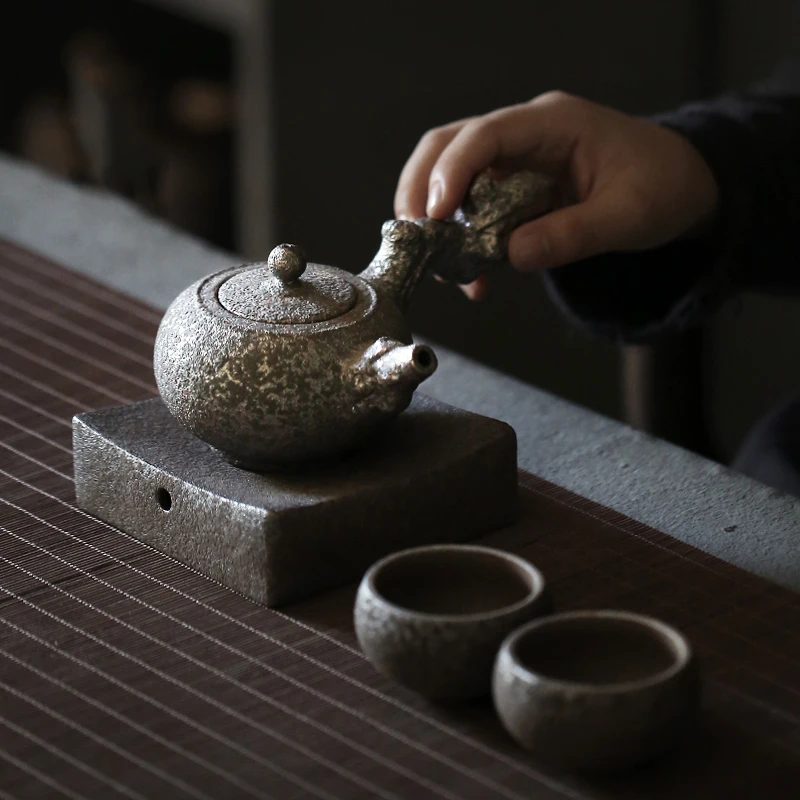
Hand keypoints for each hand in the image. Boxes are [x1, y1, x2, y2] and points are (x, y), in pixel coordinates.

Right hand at [394, 91, 718, 299]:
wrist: (681, 184)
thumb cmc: (662, 187)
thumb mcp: (627, 216)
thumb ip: (572, 235)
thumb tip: (513, 256)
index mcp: (553, 123)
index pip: (485, 134)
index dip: (451, 172)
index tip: (433, 217)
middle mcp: (525, 134)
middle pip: (447, 145)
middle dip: (420, 190)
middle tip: (414, 239)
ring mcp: (515, 159)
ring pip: (450, 176)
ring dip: (435, 221)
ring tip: (442, 268)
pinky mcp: (512, 188)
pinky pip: (471, 208)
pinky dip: (461, 241)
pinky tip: (473, 277)